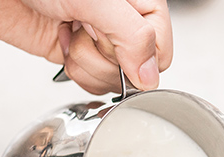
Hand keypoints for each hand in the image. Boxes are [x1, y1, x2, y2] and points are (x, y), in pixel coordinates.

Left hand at [0, 0, 172, 93]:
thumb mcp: (95, 0)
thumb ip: (131, 36)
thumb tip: (149, 76)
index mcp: (138, 3)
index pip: (160, 51)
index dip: (137, 55)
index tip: (110, 39)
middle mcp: (122, 22)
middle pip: (136, 70)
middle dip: (105, 57)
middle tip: (84, 28)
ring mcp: (99, 40)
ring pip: (114, 79)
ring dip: (86, 63)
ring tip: (69, 31)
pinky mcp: (77, 54)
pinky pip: (91, 81)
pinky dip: (75, 70)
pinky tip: (62, 43)